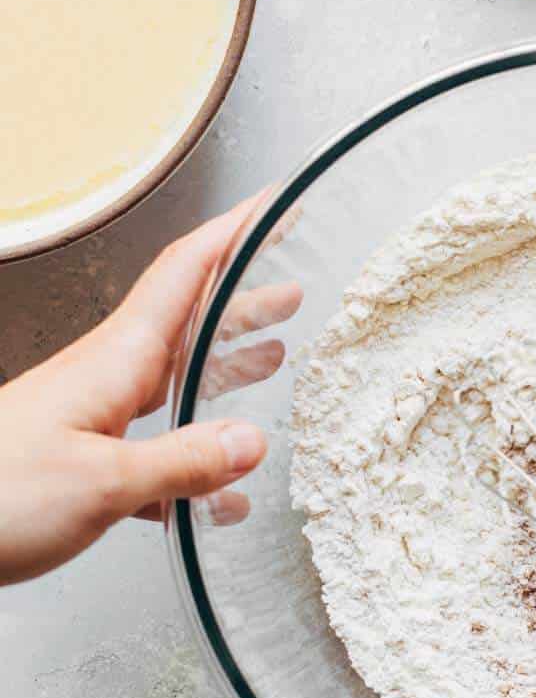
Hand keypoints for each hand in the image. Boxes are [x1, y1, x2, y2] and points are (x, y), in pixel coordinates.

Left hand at [0, 198, 300, 583]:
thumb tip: (250, 441)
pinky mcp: (81, 463)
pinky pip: (152, 449)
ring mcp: (91, 418)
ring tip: (272, 359)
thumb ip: (183, 462)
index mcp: (114, 362)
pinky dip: (194, 460)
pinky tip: (218, 492)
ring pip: (173, 381)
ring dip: (225, 365)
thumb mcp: (101, 482)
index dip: (233, 233)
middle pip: (187, 320)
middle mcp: (106, 378)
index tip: (275, 206)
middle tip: (293, 284)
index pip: (185, 272)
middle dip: (243, 299)